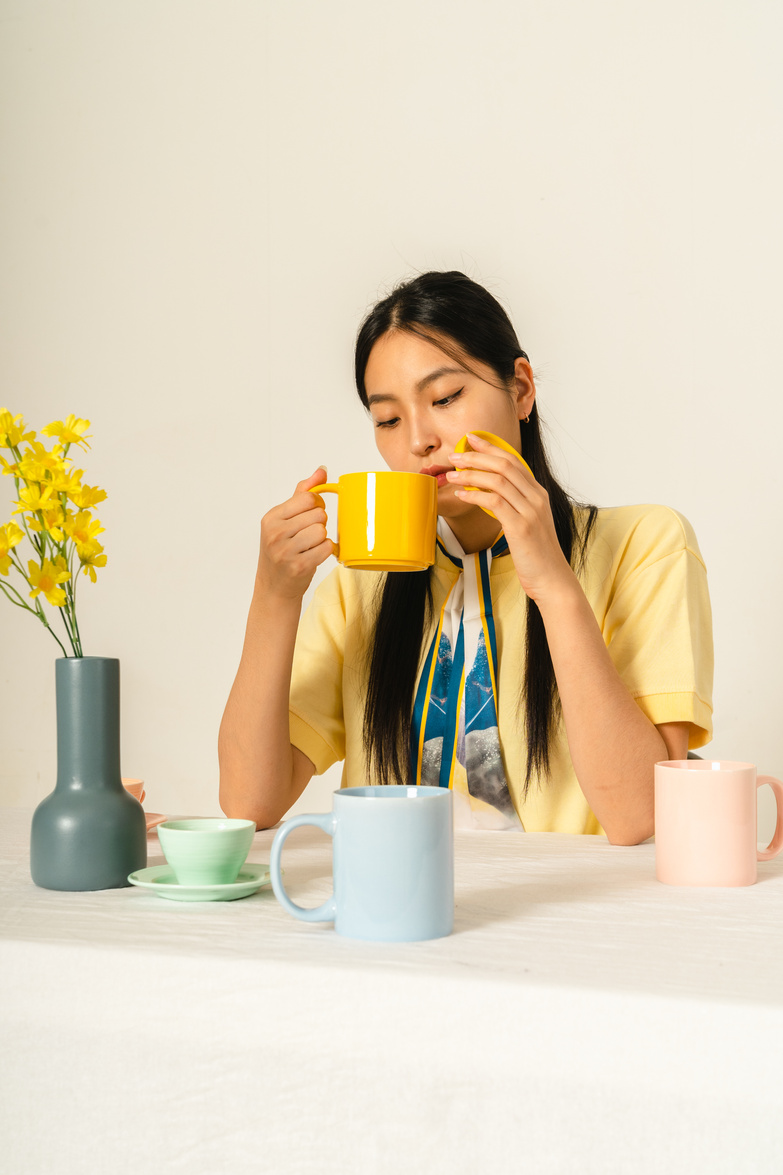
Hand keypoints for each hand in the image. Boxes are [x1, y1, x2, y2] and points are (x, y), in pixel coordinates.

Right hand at [256, 467, 334, 600]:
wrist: (274, 587)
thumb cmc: (282, 550)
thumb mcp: (285, 520)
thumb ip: (303, 493)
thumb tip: (322, 470)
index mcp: (271, 518)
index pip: (307, 498)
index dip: (316, 505)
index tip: (309, 515)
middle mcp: (275, 533)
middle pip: (318, 515)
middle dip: (320, 524)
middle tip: (308, 535)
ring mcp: (286, 551)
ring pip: (322, 531)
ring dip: (322, 539)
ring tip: (310, 546)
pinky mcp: (299, 566)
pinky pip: (326, 548)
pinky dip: (325, 551)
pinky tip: (314, 555)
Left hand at [446, 434, 574, 603]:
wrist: (552, 578)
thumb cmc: (536, 553)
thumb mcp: (527, 522)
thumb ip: (513, 505)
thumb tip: (487, 492)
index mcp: (538, 493)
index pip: (513, 460)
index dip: (491, 447)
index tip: (471, 439)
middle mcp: (537, 497)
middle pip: (504, 465)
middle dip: (477, 456)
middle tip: (455, 455)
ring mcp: (530, 511)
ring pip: (498, 480)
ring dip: (471, 474)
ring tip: (452, 475)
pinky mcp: (521, 527)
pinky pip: (494, 502)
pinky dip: (474, 496)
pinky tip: (461, 495)